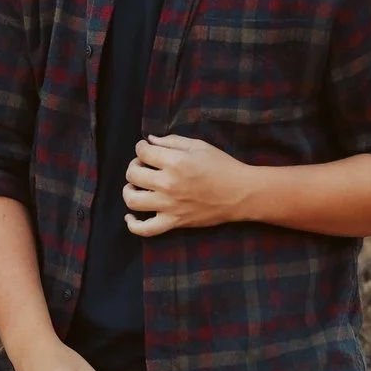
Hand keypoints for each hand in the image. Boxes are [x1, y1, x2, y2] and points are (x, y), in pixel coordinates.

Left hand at [123, 133, 253, 235]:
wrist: (241, 194)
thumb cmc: (222, 166)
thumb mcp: (199, 146)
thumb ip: (171, 141)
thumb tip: (150, 140)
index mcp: (175, 162)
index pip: (142, 152)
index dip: (141, 148)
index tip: (146, 149)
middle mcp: (168, 184)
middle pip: (133, 174)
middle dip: (134, 165)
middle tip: (143, 165)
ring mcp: (169, 206)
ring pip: (133, 200)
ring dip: (129, 190)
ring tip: (136, 186)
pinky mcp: (174, 222)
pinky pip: (146, 229)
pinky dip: (133, 225)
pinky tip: (130, 217)